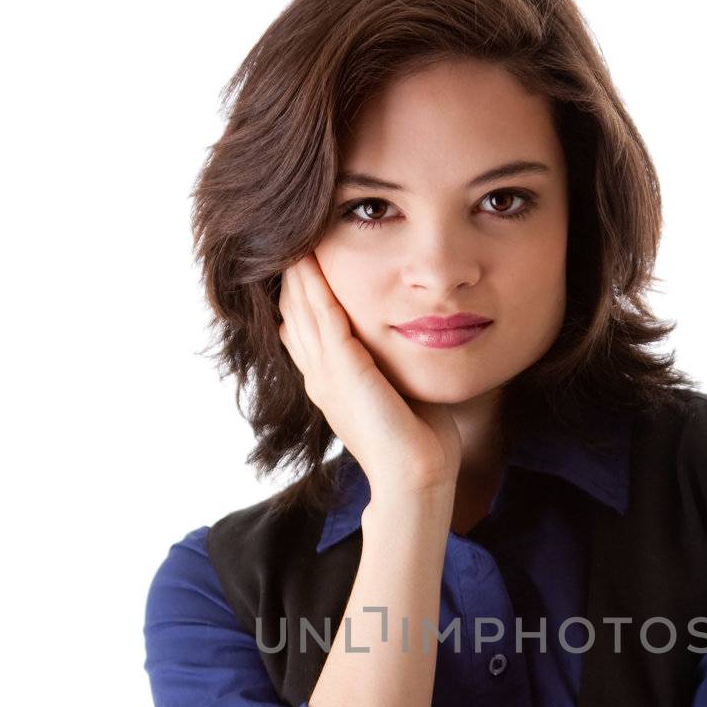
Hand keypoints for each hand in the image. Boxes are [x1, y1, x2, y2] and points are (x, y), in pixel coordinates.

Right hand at [278, 253, 462, 498]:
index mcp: (330, 383)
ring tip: (292, 231)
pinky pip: (321, 314)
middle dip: (292, 273)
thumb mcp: (398, 392)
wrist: (415, 476)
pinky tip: (308, 254)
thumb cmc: (418, 441)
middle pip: (294, 312)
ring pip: (301, 308)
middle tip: (288, 233)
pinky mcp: (342, 368)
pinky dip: (313, 282)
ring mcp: (326, 372)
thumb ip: (392, 366)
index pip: (303, 329)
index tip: (303, 258)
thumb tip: (410, 341)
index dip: (300, 294)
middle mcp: (320, 376)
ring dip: (297, 268)